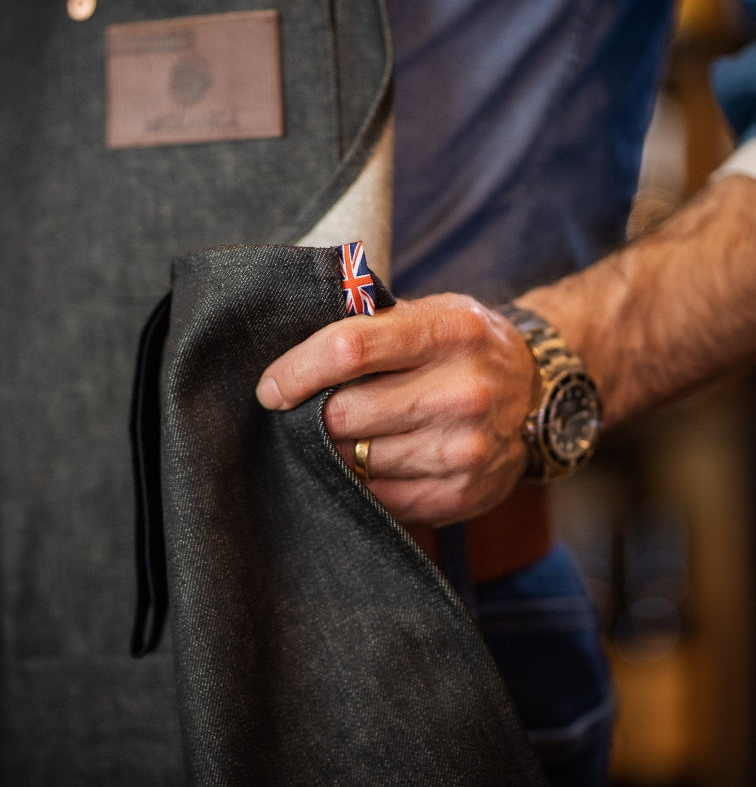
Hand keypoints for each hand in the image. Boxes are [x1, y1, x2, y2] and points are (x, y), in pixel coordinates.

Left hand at [256, 294, 537, 525]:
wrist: (538, 394)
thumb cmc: (463, 346)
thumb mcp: (430, 312)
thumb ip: (368, 325)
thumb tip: (291, 355)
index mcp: (449, 332)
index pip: (349, 349)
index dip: (296, 370)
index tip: (270, 387)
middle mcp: (462, 391)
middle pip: (344, 414)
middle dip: (312, 416)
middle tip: (305, 411)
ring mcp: (465, 448)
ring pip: (356, 460)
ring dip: (334, 450)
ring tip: (343, 432)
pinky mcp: (461, 493)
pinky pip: (378, 496)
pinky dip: (361, 480)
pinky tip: (369, 458)